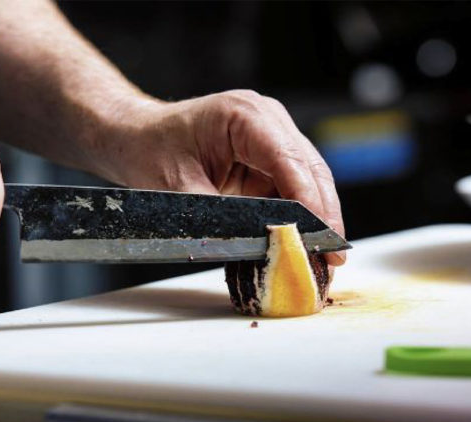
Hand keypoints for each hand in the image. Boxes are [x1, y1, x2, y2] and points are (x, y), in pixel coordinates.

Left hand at [104, 90, 345, 265]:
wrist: (136, 137)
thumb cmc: (150, 151)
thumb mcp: (178, 189)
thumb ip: (220, 218)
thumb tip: (261, 247)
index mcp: (244, 115)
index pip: (290, 161)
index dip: (311, 204)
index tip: (322, 238)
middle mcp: (266, 119)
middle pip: (310, 170)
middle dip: (323, 215)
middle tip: (333, 256)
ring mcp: (270, 136)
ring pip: (308, 180)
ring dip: (316, 217)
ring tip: (322, 255)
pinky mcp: (266, 157)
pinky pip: (292, 187)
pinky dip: (298, 215)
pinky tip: (302, 241)